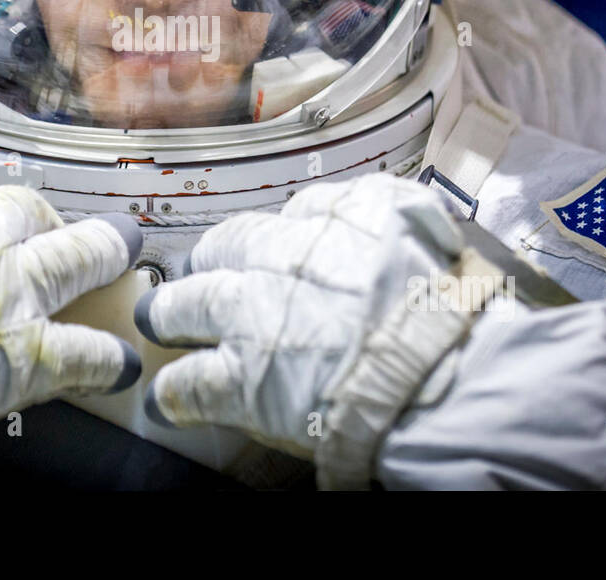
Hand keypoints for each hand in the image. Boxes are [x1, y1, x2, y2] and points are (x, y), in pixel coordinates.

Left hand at [134, 173, 605, 489]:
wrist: (440, 368)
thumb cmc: (445, 303)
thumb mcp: (424, 222)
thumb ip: (391, 208)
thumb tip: (386, 209)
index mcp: (325, 217)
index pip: (284, 215)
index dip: (271, 236)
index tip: (267, 247)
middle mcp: (277, 256)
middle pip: (222, 248)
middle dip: (211, 262)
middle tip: (203, 276)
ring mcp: (250, 317)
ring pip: (185, 306)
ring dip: (170, 313)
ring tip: (159, 321)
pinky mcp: (239, 378)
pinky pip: (189, 383)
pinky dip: (176, 392)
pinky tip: (166, 399)